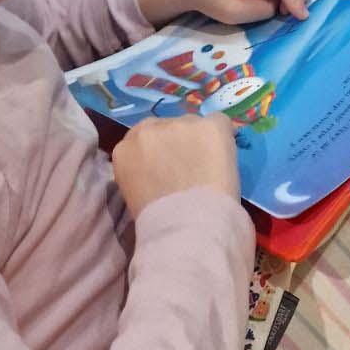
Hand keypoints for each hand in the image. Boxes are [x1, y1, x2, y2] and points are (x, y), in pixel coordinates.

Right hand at [113, 113, 239, 218]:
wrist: (186, 226)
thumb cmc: (158, 223)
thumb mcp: (135, 194)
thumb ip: (143, 172)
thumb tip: (161, 170)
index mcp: (125, 149)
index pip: (143, 138)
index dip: (159, 152)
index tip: (169, 167)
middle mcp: (148, 129)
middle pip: (167, 127)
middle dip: (178, 143)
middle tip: (191, 168)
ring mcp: (180, 124)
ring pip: (194, 126)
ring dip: (200, 141)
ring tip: (209, 169)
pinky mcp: (210, 125)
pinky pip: (220, 124)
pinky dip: (224, 139)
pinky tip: (224, 161)